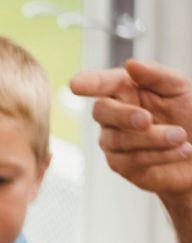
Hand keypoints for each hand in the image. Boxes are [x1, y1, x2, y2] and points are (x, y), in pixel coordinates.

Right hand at [71, 60, 191, 196]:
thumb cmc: (190, 115)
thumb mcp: (180, 89)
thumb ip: (157, 75)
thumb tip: (131, 64)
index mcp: (126, 90)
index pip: (102, 83)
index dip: (89, 83)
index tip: (76, 85)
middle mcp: (114, 115)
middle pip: (101, 111)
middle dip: (124, 116)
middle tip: (148, 120)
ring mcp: (114, 140)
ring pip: (118, 139)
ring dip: (154, 138)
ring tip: (181, 137)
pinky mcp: (121, 165)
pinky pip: (132, 160)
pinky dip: (159, 155)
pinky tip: (182, 150)